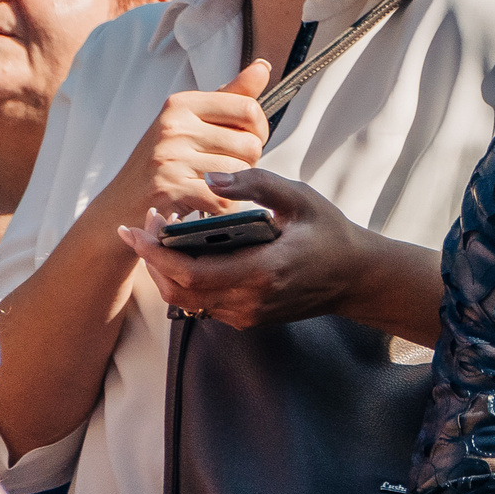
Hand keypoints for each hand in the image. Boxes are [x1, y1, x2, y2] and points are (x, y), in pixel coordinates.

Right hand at [112, 60, 271, 225]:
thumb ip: (231, 97)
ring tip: (210, 186)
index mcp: (181, 104)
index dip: (258, 131)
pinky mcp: (169, 190)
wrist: (118, 207)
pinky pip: (225, 199)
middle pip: (251, 144)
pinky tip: (208, 205)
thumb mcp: (191, 123)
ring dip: (236, 188)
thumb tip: (262, 67)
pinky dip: (225, 208)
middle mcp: (173, 126)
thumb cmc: (161, 164)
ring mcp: (169, 158)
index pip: (249, 109)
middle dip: (246, 162)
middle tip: (221, 169)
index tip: (243, 141)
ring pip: (241, 173)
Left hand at [120, 168, 372, 328]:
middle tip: (144, 226)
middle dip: (152, 259)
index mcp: (263, 271)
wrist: (357, 278)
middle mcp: (250, 301)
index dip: (156, 252)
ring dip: (165, 271)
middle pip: (177, 291)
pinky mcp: (247, 318)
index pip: (190, 271)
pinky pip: (202, 304)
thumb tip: (211, 176)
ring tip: (161, 237)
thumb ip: (256, 184)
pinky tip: (187, 254)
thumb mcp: (300, 198)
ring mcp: (247, 314)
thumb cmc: (331, 234)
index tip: (137, 227)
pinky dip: (184, 281)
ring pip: (185, 301)